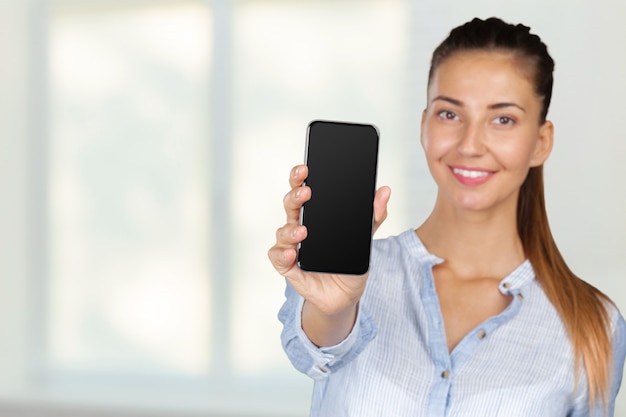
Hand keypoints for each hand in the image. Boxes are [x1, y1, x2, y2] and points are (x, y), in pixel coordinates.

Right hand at [268, 164, 390, 319]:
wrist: (345, 295)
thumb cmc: (349, 263)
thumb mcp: (365, 239)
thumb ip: (373, 216)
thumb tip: (384, 191)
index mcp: (316, 215)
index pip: (304, 190)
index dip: (300, 178)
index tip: (305, 169)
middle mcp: (300, 226)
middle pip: (291, 205)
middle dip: (295, 196)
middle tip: (306, 192)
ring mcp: (292, 246)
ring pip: (283, 231)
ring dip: (290, 231)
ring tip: (302, 232)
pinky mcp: (288, 266)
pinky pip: (277, 257)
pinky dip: (283, 255)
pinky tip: (292, 255)